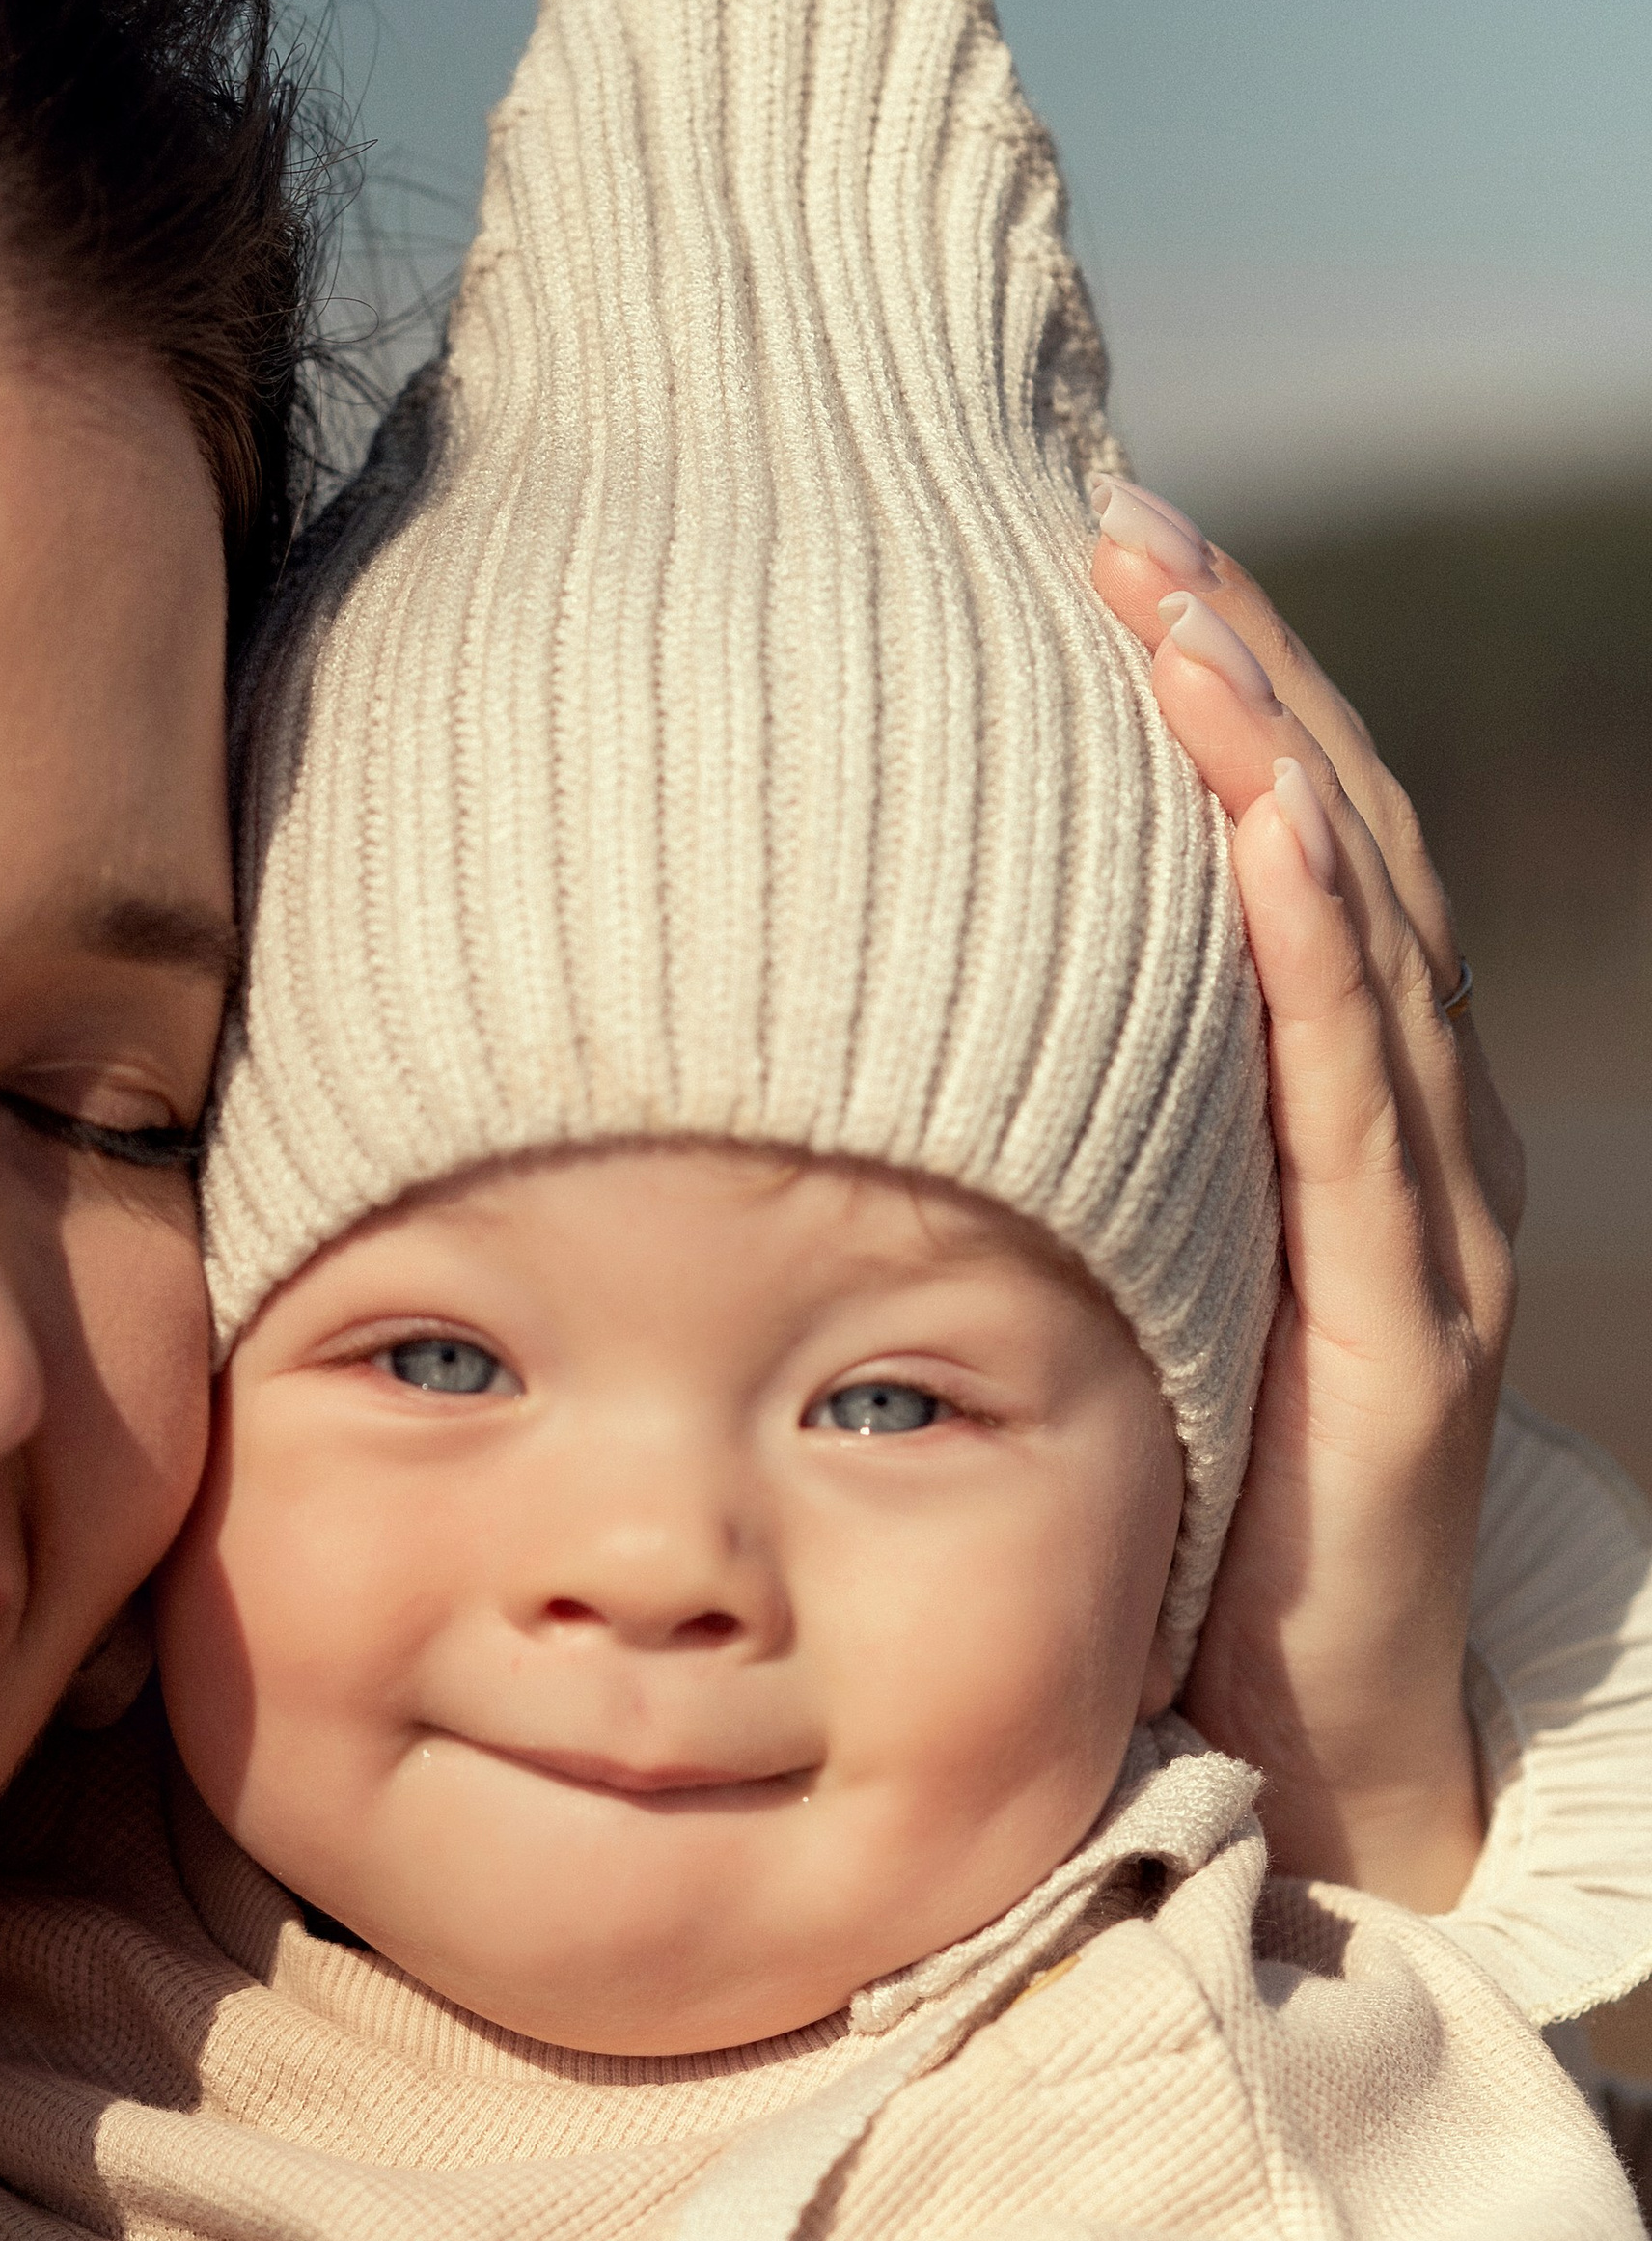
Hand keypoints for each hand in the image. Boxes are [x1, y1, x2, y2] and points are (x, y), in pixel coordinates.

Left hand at [1089, 482, 1521, 1908]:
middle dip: (1231, 670)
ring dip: (1273, 763)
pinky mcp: (1412, 1335)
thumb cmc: (1171, 1503)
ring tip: (1176, 610)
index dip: (1205, 686)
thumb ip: (1024, 1148)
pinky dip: (1321, 964)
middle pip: (1330, 846)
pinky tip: (1261, 837)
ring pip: (1362, 943)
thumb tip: (814, 1018)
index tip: (1093, 536)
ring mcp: (1425, 1226)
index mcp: (1319, 1111)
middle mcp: (1396, 1134)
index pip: (1275, 848)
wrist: (1299, 1731)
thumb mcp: (1087, 1278)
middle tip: (1116, 509)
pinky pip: (1365, 1119)